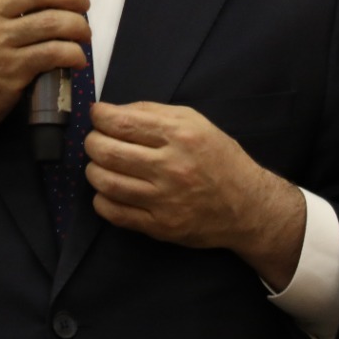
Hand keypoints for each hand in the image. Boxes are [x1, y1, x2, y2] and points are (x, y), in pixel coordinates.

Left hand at [85, 101, 304, 288]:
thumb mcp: (194, 122)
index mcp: (179, 135)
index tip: (97, 115)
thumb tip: (111, 111)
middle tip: (96, 140)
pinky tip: (108, 191)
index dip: (99, 116)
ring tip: (100, 164)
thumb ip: (153, 112)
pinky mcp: (160, 226)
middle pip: (107, 151)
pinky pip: (114, 213)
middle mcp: (171, 167)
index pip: (122, 123)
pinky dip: (101, 200)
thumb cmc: (218, 158)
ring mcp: (164, 200)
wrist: (246, 205)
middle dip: (91, 142)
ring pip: (106, 182)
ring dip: (93, 170)